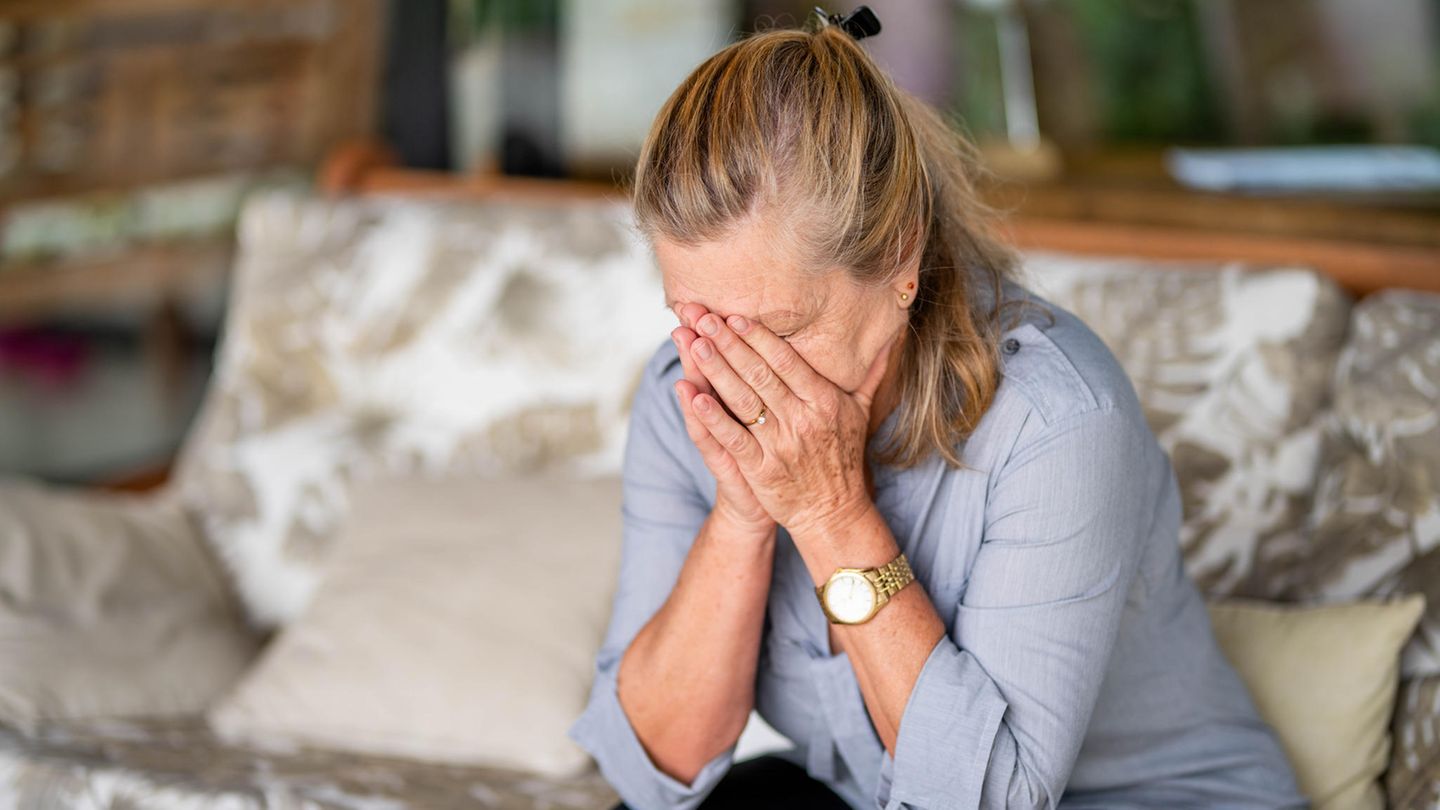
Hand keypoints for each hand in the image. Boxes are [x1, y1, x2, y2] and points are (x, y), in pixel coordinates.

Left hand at [678, 308, 895, 543]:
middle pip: (759, 374)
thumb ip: (869, 374)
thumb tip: (889, 340)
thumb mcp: (861, 413)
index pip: (786, 361)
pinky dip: (712, 417)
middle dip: (728, 344)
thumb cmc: (844, 458)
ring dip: (716, 370)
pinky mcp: (762, 469)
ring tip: (693, 344)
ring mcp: (780, 444)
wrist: (834, 512)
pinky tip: (693, 396)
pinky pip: (734, 438)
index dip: (758, 337)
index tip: (735, 316)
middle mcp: (802, 419)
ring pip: (743, 400)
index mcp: (823, 401)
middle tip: (703, 318)